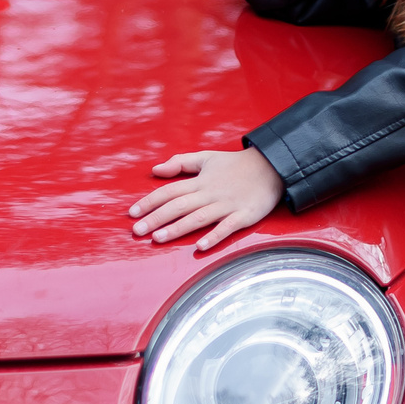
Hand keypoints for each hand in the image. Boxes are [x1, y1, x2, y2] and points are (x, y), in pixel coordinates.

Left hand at [130, 147, 286, 251]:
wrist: (272, 167)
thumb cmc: (236, 164)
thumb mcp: (206, 157)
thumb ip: (180, 162)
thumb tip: (155, 169)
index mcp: (200, 181)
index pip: (169, 191)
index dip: (149, 202)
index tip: (132, 213)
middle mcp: (210, 193)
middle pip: (178, 206)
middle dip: (156, 218)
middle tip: (137, 231)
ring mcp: (227, 205)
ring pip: (198, 218)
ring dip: (177, 229)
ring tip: (158, 238)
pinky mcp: (243, 216)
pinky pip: (227, 228)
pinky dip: (214, 236)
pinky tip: (200, 246)